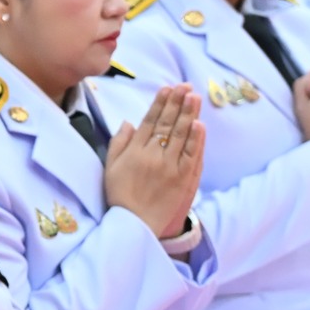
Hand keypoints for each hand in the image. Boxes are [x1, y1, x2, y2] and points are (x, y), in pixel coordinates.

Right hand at [103, 85, 205, 238]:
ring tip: (194, 97)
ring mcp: (169, 166)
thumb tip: (129, 122)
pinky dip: (196, 139)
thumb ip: (119, 143)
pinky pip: (191, 154)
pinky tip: (199, 124)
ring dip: (188, 114)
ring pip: (180, 135)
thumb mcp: (110, 167)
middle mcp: (152, 155)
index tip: (167, 88)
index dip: (159, 103)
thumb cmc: (119, 195)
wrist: (133, 223)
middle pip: (167, 124)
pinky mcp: (182, 178)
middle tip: (185, 86)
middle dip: (176, 103)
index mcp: (134, 151)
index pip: (150, 121)